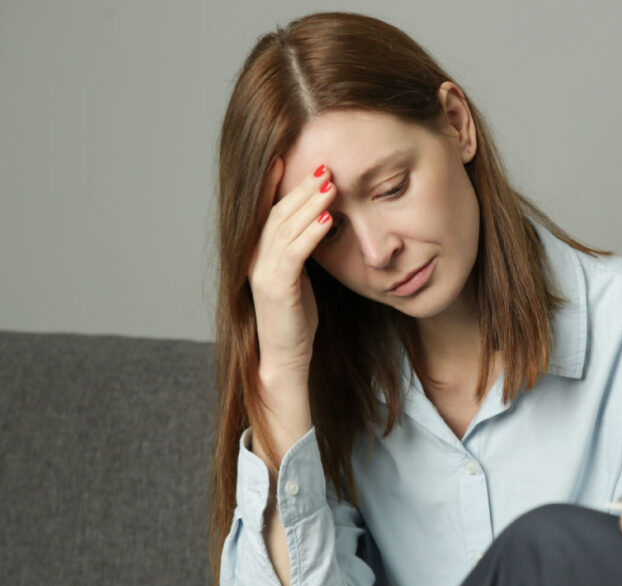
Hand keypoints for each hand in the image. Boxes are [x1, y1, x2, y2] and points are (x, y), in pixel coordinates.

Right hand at [248, 158, 336, 373]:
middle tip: (324, 166)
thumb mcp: (297, 275)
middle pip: (278, 212)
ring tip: (330, 184)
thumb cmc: (295, 316)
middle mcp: (254, 257)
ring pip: (286, 228)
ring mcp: (262, 272)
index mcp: (257, 252)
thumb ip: (300, 248)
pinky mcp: (276, 288)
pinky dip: (311, 233)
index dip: (273, 182)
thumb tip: (318, 219)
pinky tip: (328, 219)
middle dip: (301, 188)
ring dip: (310, 204)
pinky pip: (295, 253)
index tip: (287, 156)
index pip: (266, 210)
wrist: (285, 356)